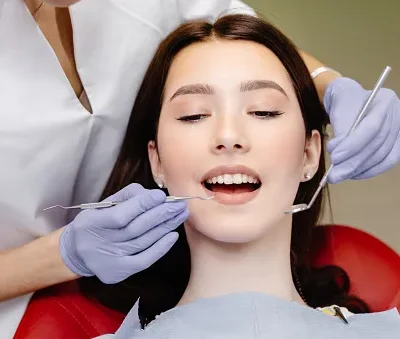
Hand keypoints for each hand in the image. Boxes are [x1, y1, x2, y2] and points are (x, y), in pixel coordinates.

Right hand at [59, 184, 188, 283]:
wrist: (77, 252)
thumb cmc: (95, 223)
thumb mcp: (102, 205)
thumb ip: (125, 197)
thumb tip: (151, 194)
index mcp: (91, 223)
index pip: (121, 215)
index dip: (143, 205)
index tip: (161, 196)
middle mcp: (99, 244)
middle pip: (136, 229)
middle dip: (161, 214)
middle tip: (179, 205)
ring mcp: (109, 261)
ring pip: (143, 242)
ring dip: (165, 227)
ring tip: (180, 215)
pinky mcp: (118, 272)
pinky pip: (144, 260)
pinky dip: (160, 248)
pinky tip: (172, 235)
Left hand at [324, 77, 399, 183]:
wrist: (352, 102)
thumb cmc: (345, 105)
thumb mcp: (339, 113)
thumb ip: (341, 134)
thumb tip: (339, 159)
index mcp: (384, 101)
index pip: (371, 127)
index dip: (352, 145)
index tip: (335, 157)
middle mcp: (397, 114)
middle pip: (377, 144)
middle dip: (353, 162)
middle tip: (334, 174)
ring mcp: (399, 130)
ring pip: (382, 156)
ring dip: (359, 169)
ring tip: (340, 174)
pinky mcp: (397, 143)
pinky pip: (387, 162)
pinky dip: (369, 171)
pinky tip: (353, 174)